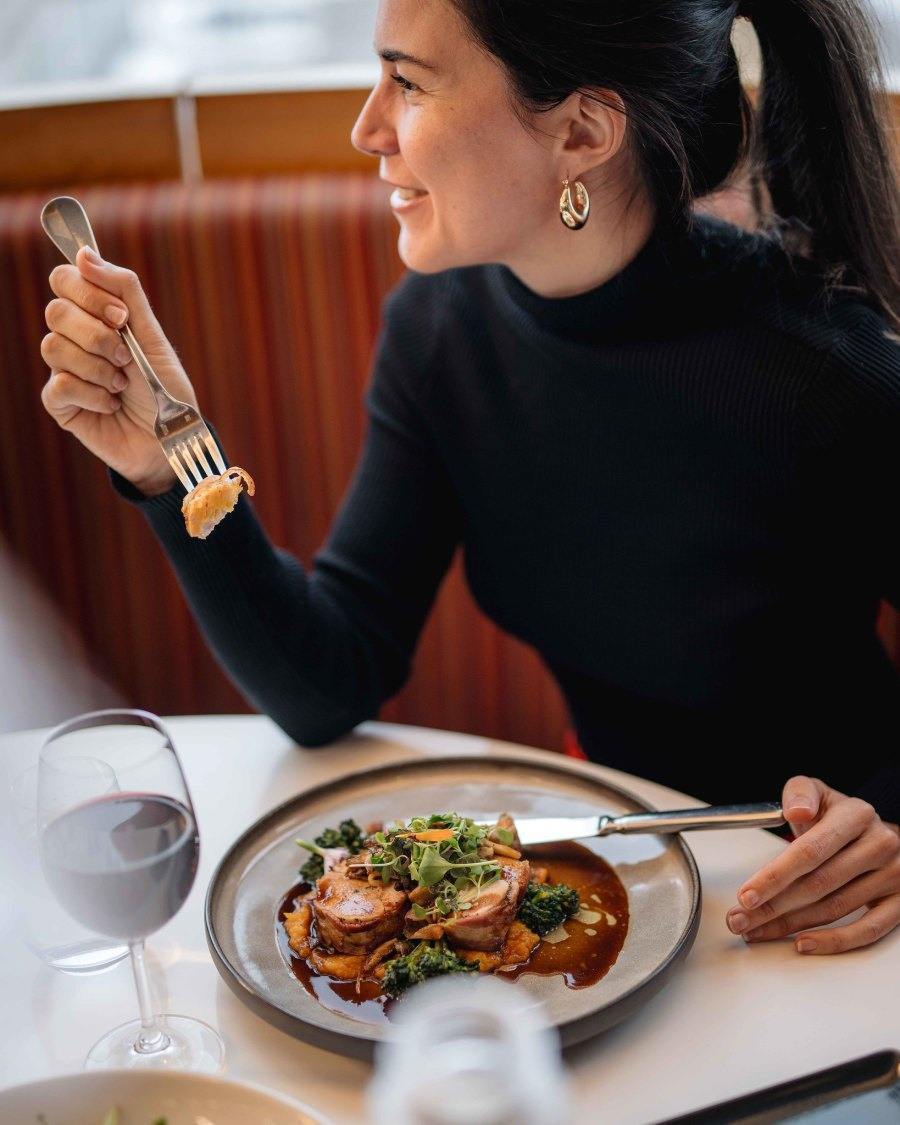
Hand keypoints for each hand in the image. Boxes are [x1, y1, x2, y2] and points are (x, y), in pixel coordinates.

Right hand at [41, 246, 198, 495]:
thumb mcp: (152, 335)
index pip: (65, 279)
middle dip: (97, 334)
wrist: (172, 439)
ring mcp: (64, 369)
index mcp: (96, 316)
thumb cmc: (165, 389)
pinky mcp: (61, 403)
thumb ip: (125, 290)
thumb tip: (84, 253)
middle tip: (125, 355)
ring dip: (99, 368)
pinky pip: (59, 384)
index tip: (121, 316)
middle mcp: (76, 338)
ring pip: (54, 347)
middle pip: (55, 311)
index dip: (87, 292)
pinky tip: (111, 405)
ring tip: (122, 384)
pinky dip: (93, 395)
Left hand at [726, 776, 899, 953]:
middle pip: (818, 884)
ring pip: (836, 909)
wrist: (876, 830)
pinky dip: (833, 942)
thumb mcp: (817, 792)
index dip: (775, 876)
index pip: (810, 851)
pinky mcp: (899, 903)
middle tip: (740, 919)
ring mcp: (893, 876)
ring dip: (791, 926)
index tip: (747, 895)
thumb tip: (795, 811)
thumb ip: (800, 794)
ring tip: (756, 931)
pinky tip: (803, 943)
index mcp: (856, 816)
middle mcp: (879, 845)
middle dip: (773, 906)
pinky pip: (867, 931)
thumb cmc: (838, 815)